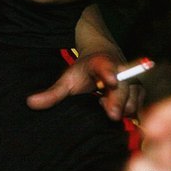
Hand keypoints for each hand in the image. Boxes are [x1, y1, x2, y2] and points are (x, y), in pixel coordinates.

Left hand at [26, 52, 144, 120]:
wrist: (104, 57)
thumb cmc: (84, 71)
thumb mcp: (67, 79)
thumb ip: (52, 93)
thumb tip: (30, 102)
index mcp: (102, 64)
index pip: (107, 69)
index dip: (109, 74)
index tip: (109, 80)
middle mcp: (122, 71)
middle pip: (123, 89)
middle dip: (118, 101)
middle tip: (110, 112)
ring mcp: (133, 82)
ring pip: (132, 101)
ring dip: (121, 108)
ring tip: (103, 102)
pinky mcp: (140, 93)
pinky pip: (138, 109)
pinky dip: (128, 114)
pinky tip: (114, 110)